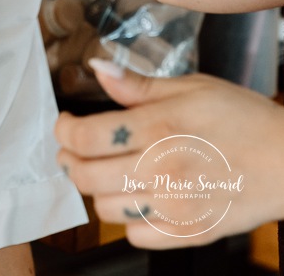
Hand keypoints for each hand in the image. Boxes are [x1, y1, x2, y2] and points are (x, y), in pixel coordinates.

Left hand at [55, 60, 283, 248]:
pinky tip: (137, 197)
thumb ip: (138, 84)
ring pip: (105, 210)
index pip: (85, 135)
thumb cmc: (241, 117)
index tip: (65, 123)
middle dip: (70, 160)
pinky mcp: (189, 234)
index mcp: (158, 126)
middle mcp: (162, 168)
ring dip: (97, 191)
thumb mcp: (190, 87)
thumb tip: (98, 67)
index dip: (63, 129)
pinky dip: (128, 219)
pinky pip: (136, 236)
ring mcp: (175, 207)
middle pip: (87, 175)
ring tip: (106, 172)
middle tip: (72, 150)